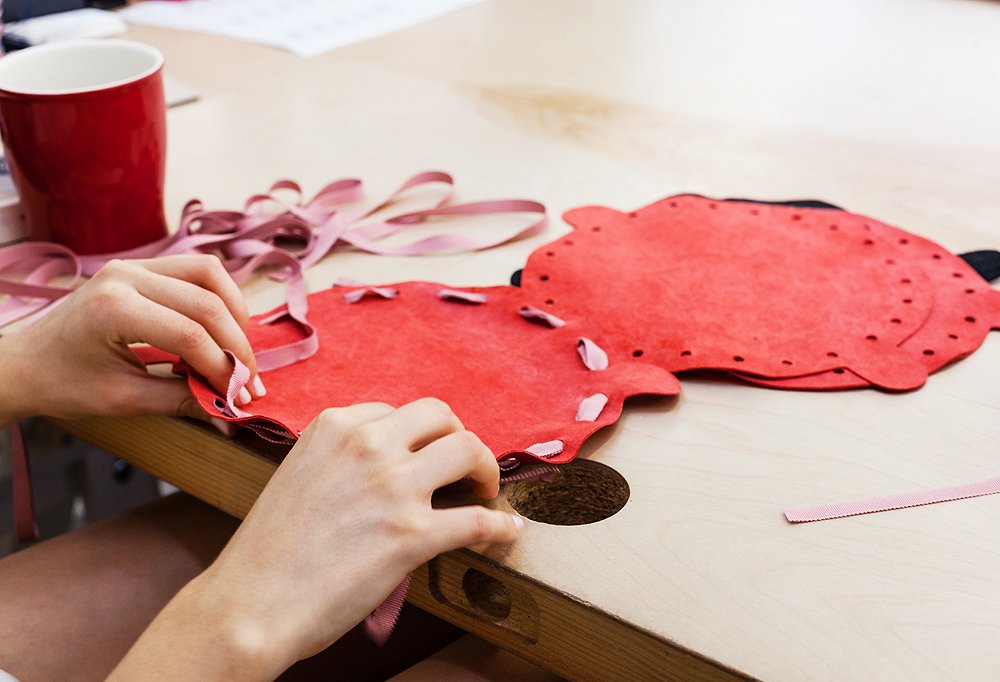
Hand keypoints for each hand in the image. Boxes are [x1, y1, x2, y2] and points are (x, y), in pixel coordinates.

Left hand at [0, 255, 262, 423]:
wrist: (25, 363)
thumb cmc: (64, 384)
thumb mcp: (124, 399)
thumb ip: (182, 400)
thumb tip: (231, 414)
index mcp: (114, 309)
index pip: (191, 334)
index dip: (224, 367)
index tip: (241, 396)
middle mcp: (126, 275)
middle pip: (207, 301)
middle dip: (238, 345)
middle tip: (250, 380)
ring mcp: (134, 265)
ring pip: (209, 273)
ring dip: (235, 311)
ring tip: (240, 349)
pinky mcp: (141, 266)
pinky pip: (195, 270)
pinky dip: (218, 298)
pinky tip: (222, 329)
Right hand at [111, 399, 521, 678]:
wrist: (249, 605)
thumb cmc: (268, 552)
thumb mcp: (300, 474)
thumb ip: (342, 459)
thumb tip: (388, 468)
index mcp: (335, 426)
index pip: (398, 412)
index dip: (419, 436)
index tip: (425, 457)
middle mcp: (368, 445)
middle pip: (442, 418)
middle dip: (458, 439)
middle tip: (463, 469)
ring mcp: (393, 487)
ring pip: (469, 451)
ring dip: (485, 471)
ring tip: (484, 493)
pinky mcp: (412, 534)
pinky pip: (479, 519)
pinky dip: (500, 525)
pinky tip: (506, 531)